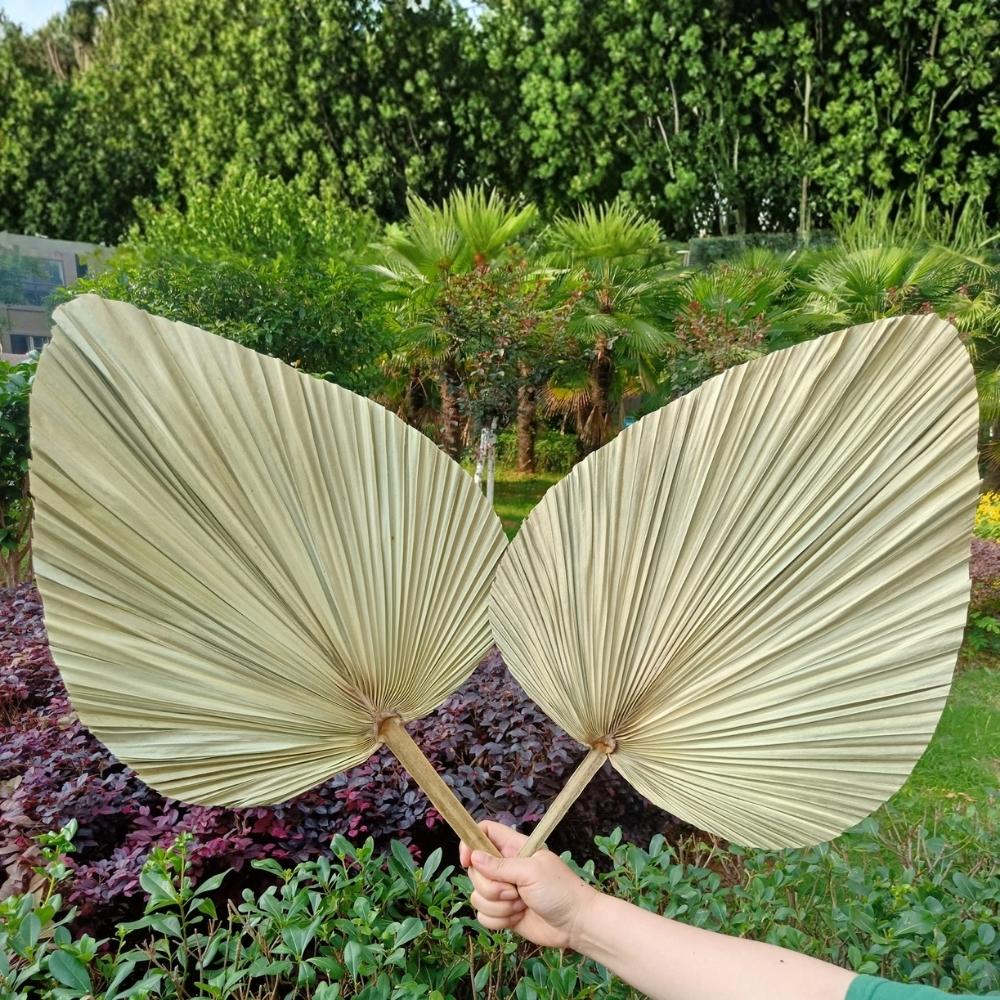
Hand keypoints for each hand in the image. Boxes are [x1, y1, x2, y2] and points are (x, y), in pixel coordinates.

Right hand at [459, 820, 598, 950]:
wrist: (575, 924)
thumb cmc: (560, 890)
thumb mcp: (532, 872)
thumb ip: (501, 866)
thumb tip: (474, 857)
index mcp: (513, 848)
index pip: (483, 832)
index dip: (470, 843)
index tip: (468, 861)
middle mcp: (505, 868)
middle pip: (476, 870)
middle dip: (492, 886)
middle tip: (515, 890)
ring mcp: (503, 891)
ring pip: (477, 896)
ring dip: (499, 906)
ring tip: (522, 904)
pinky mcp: (503, 914)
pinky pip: (483, 917)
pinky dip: (499, 921)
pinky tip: (519, 918)